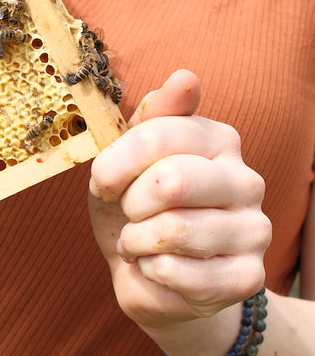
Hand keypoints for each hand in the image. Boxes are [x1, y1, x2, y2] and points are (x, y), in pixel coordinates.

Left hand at [88, 70, 269, 341]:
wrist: (150, 275)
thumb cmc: (136, 207)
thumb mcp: (128, 159)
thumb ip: (153, 118)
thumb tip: (186, 78)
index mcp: (219, 140)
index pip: (159, 135)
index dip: (116, 163)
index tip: (102, 183)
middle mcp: (246, 180)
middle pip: (171, 180)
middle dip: (131, 203)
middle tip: (129, 214)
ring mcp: (254, 230)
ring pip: (174, 230)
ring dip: (136, 242)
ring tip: (141, 243)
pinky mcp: (247, 277)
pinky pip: (178, 272)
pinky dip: (149, 272)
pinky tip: (157, 268)